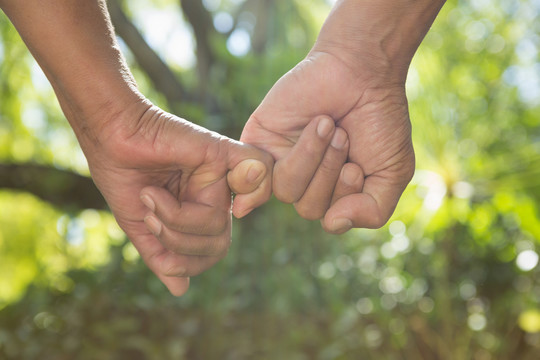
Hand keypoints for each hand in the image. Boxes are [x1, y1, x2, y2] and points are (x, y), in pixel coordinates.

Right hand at [82, 101, 272, 295]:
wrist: (109, 139)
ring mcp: (220, 177)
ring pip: (218, 224)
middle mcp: (214, 197)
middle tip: (151, 215)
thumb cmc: (123, 178)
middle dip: (177, 241)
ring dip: (176, 219)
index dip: (184, 260)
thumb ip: (163, 257)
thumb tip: (182, 290)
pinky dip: (249, 185)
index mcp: (198, 212)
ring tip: (153, 194)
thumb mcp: (141, 227)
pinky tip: (211, 187)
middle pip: (217, 245)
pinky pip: (259, 169)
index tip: (150, 231)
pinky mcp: (221, 153)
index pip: (212, 252)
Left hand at [241, 51, 413, 233]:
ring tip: (328, 125)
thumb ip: (373, 211)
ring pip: (287, 190)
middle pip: (308, 208)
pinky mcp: (259, 143)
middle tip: (344, 136)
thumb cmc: (378, 120)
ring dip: (314, 157)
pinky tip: (311, 130)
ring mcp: (280, 162)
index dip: (347, 195)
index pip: (330, 219)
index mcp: (332, 192)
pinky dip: (290, 155)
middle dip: (331, 173)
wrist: (360, 72)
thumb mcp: (392, 173)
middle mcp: (304, 181)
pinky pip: (261, 171)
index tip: (359, 162)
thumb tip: (333, 224)